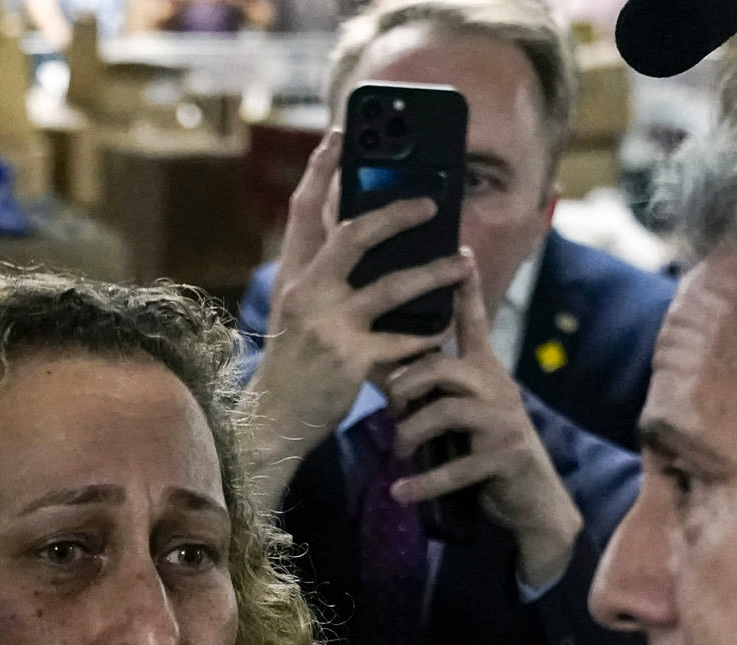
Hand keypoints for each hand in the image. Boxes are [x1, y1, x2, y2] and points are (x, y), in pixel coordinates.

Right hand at [247, 130, 473, 500]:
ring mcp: (328, 327)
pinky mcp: (350, 360)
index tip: (341, 134)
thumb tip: (359, 232)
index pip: (304, 210)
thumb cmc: (293, 361)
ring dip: (434, 272)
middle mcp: (307, 294)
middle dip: (396, 213)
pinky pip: (401, 342)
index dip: (322, 169)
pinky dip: (427, 336)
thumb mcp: (296, 310)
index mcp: (293, 276)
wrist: (274, 420)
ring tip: (462, 261)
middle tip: (432, 202)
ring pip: (392, 287)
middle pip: (354, 235)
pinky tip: (445, 330)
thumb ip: (321, 273)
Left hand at [380, 273, 584, 589]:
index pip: (473, 320)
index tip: (460, 248)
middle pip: (441, 365)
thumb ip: (430, 390)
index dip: (465, 288)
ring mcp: (503, 422)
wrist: (533, 501)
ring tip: (397, 451)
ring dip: (410, 432)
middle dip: (405, 384)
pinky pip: (456, 466)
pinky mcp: (505, 457)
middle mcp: (496, 387)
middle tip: (390, 409)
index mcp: (485, 371)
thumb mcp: (460, 413)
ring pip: (446, 410)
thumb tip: (381, 370)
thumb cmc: (486, 451)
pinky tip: (399, 492)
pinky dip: (423, 482)